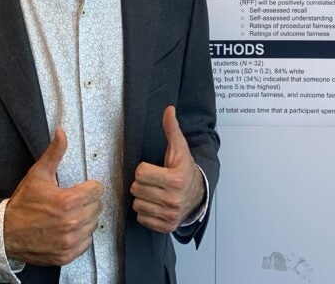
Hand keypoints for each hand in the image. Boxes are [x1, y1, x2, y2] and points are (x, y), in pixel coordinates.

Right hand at [4, 128, 103, 265]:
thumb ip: (54, 153)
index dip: (88, 187)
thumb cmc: (23, 203)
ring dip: (84, 220)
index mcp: (68, 201)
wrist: (5, 233)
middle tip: (72, 203)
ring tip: (68, 216)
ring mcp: (70, 241)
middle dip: (87, 203)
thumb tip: (61, 132)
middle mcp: (72, 222)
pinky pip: (86, 243)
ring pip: (93, 225)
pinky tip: (67, 230)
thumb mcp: (38, 175)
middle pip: (97, 207)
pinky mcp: (67, 255)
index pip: (97, 190)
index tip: (79, 189)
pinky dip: (79, 237)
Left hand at [130, 106, 204, 232]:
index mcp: (176, 179)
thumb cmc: (184, 169)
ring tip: (155, 192)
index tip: (156, 169)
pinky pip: (141, 218)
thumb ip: (171, 129)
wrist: (199, 193)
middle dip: (143, 183)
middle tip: (155, 181)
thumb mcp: (179, 148)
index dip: (145, 169)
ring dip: (143, 197)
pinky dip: (146, 211)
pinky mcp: (166, 226)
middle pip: (136, 189)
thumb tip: (169, 109)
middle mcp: (174, 199)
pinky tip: (156, 204)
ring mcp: (170, 214)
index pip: (140, 173)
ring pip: (137, 204)